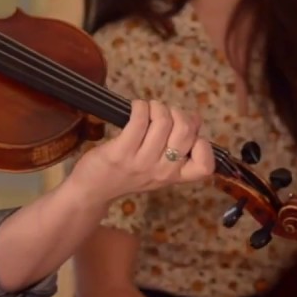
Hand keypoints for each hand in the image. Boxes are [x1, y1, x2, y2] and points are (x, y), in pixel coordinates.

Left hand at [70, 100, 214, 201]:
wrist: (92, 191)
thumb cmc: (127, 175)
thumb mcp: (157, 169)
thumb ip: (177, 147)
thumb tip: (195, 119)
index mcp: (174, 176)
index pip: (204, 167)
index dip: (202, 144)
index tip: (189, 135)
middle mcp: (161, 171)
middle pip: (185, 132)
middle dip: (177, 113)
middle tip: (163, 114)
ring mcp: (142, 162)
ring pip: (163, 122)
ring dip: (156, 106)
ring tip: (147, 109)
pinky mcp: (121, 152)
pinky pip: (139, 120)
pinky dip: (140, 106)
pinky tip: (135, 108)